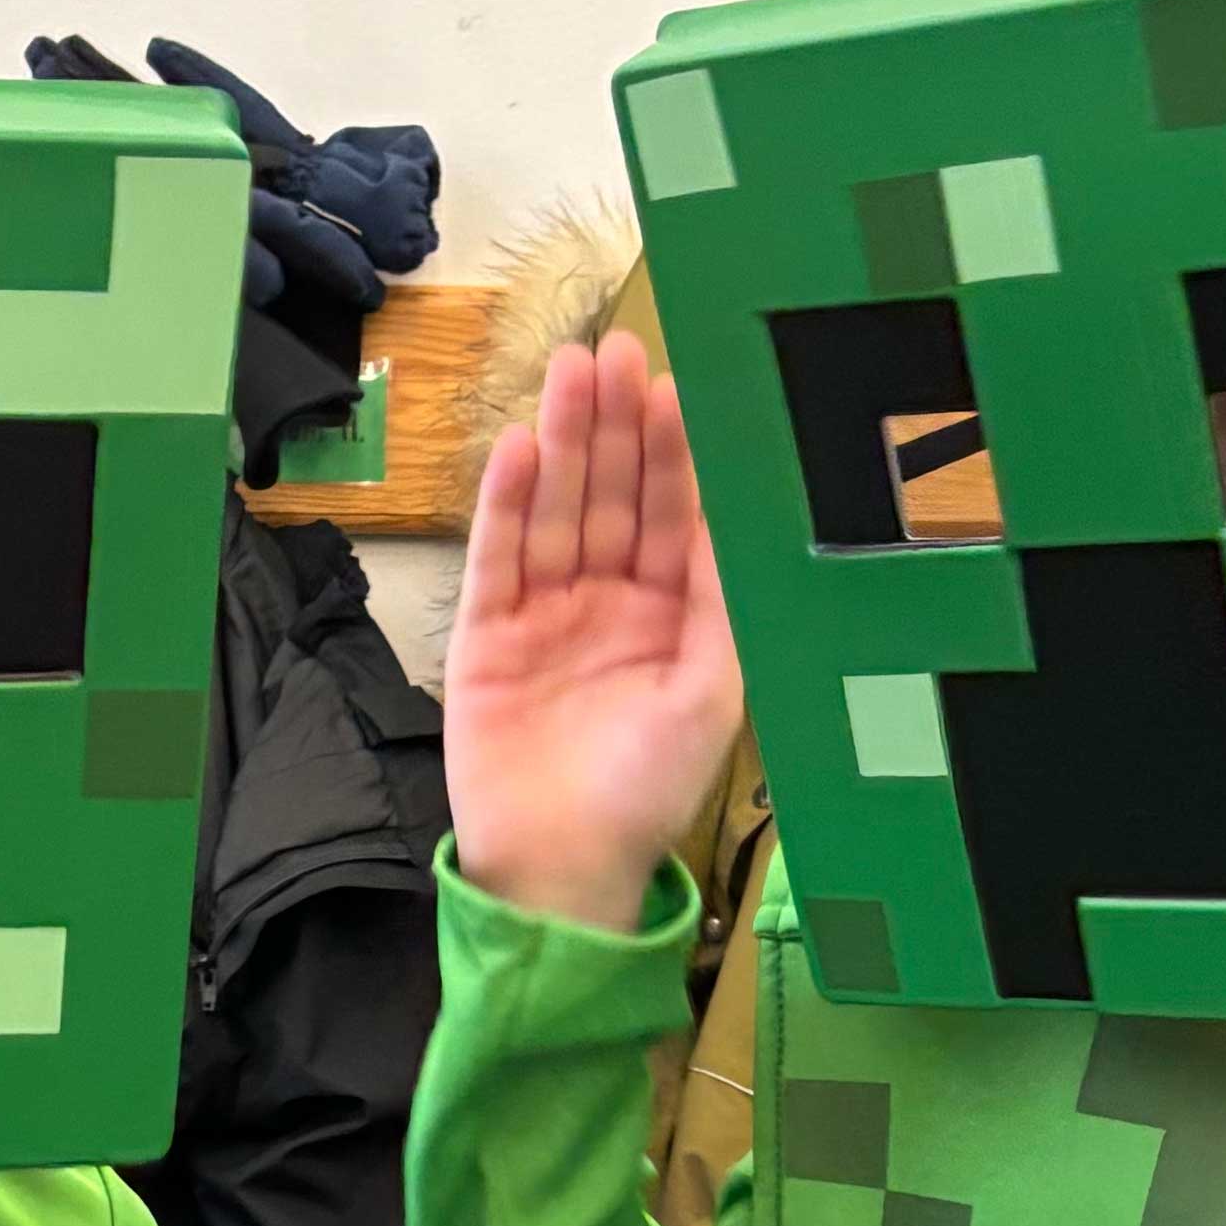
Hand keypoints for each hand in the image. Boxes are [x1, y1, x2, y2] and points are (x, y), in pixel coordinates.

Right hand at [444, 331, 744, 934]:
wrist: (561, 872)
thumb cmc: (645, 797)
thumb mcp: (712, 696)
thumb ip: (723, 605)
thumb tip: (736, 518)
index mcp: (669, 620)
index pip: (671, 517)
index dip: (672, 454)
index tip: (672, 389)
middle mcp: (608, 607)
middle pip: (610, 497)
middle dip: (615, 427)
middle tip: (615, 353)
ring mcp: (546, 617)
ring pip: (555, 512)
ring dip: (562, 443)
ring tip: (568, 374)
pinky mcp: (488, 638)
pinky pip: (498, 557)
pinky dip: (505, 504)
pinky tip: (516, 449)